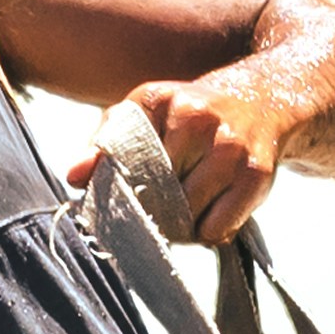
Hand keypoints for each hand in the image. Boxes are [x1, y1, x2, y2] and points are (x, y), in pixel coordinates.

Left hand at [104, 66, 285, 249]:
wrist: (259, 103)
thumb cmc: (191, 117)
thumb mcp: (145, 115)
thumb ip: (106, 144)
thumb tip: (74, 177)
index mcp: (160, 101)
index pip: (122, 161)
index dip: (121, 188)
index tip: (125, 199)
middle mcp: (196, 119)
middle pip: (154, 194)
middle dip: (153, 210)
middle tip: (161, 206)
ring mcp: (229, 148)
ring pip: (184, 216)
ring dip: (181, 225)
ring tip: (187, 208)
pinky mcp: (255, 176)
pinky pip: (215, 229)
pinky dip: (208, 233)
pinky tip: (211, 213)